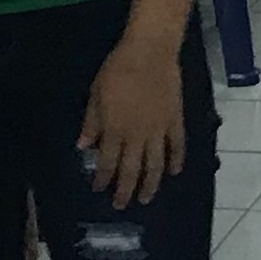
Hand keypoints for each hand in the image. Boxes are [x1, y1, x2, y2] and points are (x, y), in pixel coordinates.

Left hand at [77, 35, 186, 210]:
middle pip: (131, 170)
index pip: (108, 162)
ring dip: (150, 184)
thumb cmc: (117, 70)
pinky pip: (177, 146)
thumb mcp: (95, 95)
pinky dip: (176, 160)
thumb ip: (91, 123)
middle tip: (121, 206)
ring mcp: (158, 130)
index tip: (99, 190)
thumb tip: (83, 147)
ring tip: (146, 199)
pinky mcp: (175, 121)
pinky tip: (174, 172)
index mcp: (115, 130)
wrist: (150, 53)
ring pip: (155, 165)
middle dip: (125, 190)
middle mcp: (137, 136)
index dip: (103, 179)